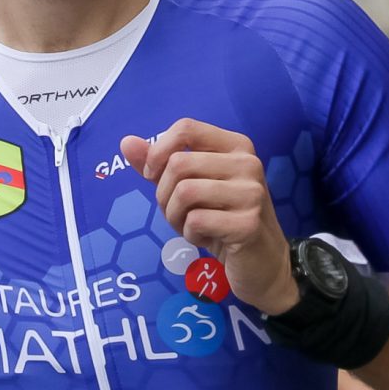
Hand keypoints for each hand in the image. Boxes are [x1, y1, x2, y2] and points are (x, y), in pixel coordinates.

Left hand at [119, 120, 295, 314]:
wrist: (262, 262)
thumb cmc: (223, 219)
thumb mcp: (192, 186)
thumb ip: (160, 164)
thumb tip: (126, 142)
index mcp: (236, 146)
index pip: (186, 128)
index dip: (158, 151)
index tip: (153, 176)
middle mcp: (248, 163)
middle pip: (179, 163)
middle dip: (164, 194)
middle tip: (177, 213)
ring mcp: (251, 193)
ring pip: (184, 192)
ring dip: (175, 217)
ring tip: (191, 226)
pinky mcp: (248, 223)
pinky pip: (196, 221)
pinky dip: (190, 235)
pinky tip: (206, 239)